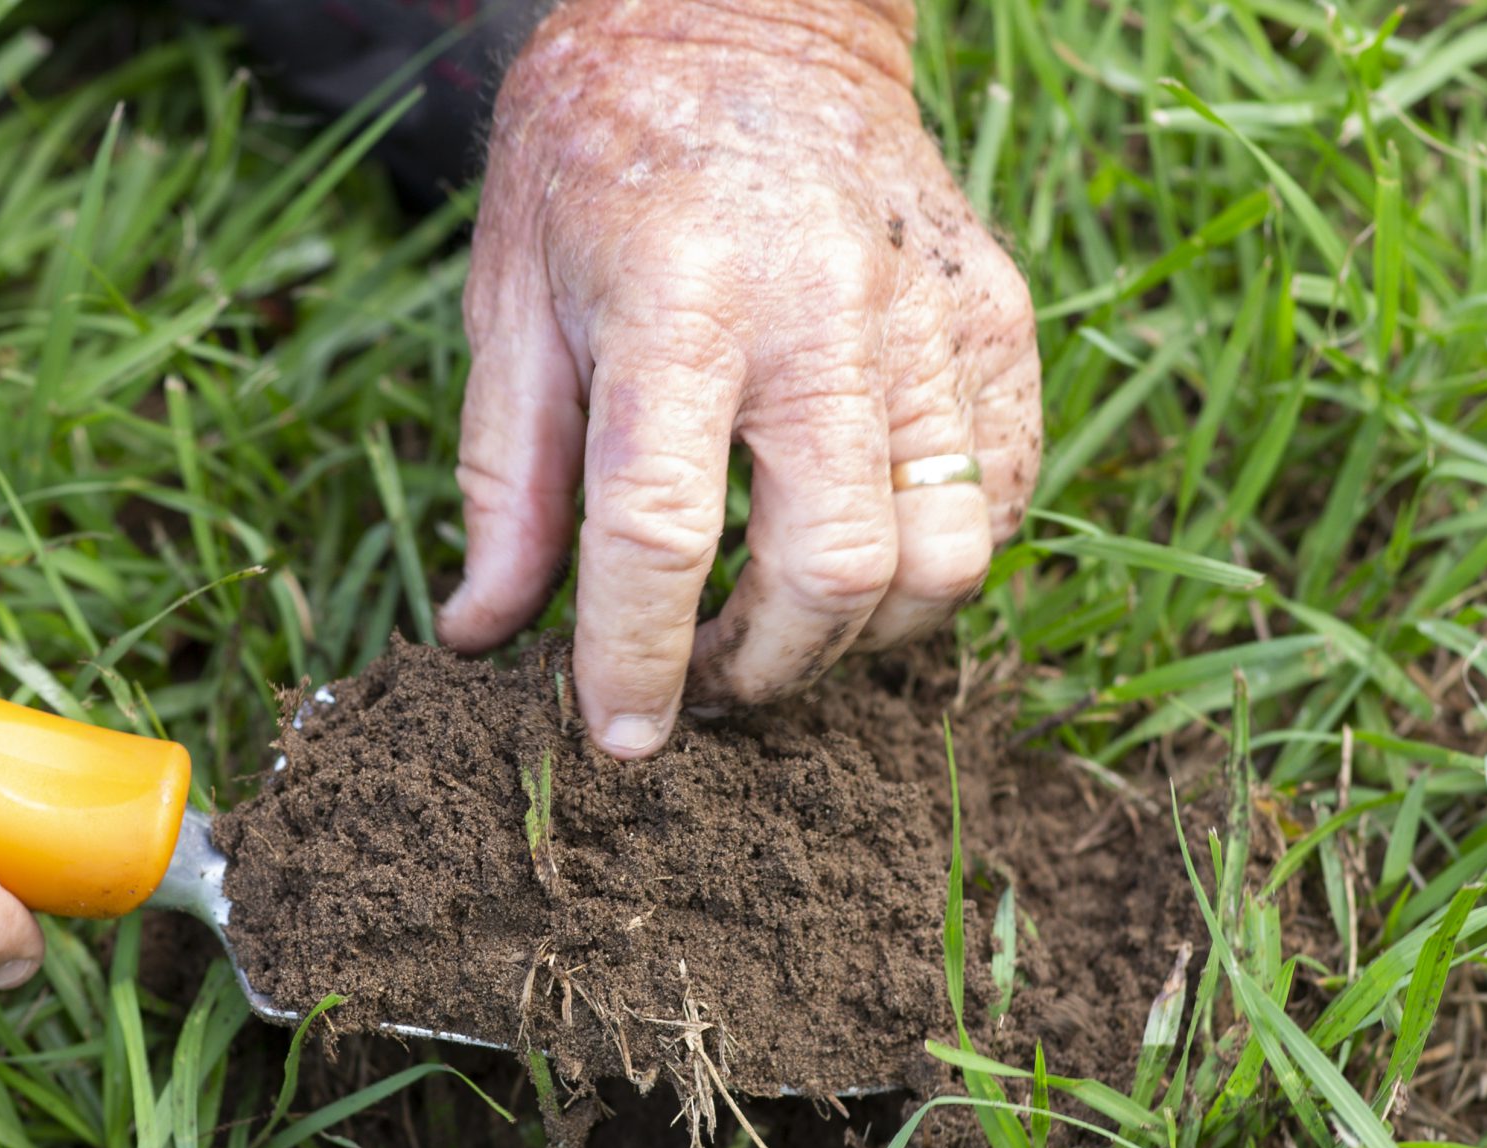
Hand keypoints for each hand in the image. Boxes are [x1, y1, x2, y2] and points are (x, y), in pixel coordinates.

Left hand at [440, 0, 1039, 748]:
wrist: (746, 12)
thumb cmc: (599, 161)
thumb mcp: (508, 301)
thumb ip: (502, 481)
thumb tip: (483, 633)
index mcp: (677, 304)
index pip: (660, 531)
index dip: (635, 661)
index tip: (617, 737)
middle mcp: (821, 313)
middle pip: (829, 568)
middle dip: (761, 670)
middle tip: (700, 684)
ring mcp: (929, 315)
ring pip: (942, 554)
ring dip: (857, 639)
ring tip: (780, 632)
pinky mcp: (997, 317)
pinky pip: (1003, 494)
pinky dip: (940, 564)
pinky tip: (859, 555)